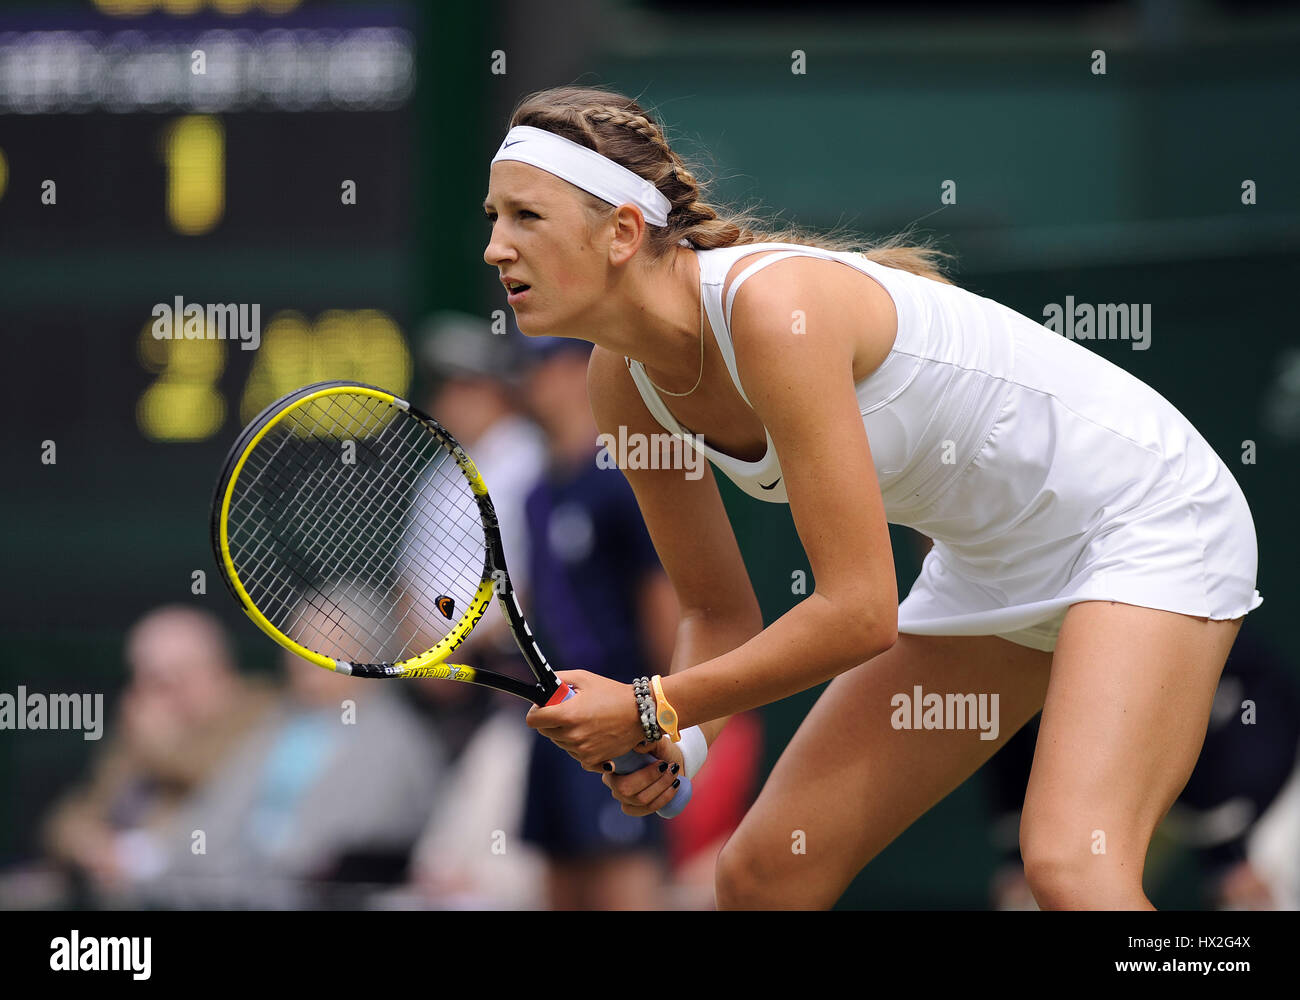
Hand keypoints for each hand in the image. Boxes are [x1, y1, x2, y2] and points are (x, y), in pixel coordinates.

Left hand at [525, 670, 646, 769]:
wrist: (640, 714)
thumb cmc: (612, 693)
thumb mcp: (584, 678)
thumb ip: (559, 679)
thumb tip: (542, 686)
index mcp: (568, 714)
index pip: (534, 720)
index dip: (536, 712)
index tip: (543, 707)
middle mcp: (572, 735)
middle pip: (546, 732)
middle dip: (553, 720)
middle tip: (571, 710)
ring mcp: (582, 750)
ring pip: (560, 743)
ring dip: (566, 733)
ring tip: (586, 720)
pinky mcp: (592, 760)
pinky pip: (574, 753)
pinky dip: (579, 745)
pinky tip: (593, 734)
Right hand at [602, 737, 684, 815]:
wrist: (671, 763)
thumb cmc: (660, 749)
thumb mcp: (657, 741)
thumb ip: (649, 742)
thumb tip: (639, 747)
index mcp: (612, 762)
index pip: (609, 768)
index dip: (615, 768)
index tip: (656, 764)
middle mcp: (612, 782)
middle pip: (625, 788)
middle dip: (650, 778)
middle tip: (668, 766)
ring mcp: (622, 798)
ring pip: (640, 800)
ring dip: (661, 787)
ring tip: (674, 774)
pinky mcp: (634, 809)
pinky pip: (647, 809)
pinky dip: (663, 798)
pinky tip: (673, 787)